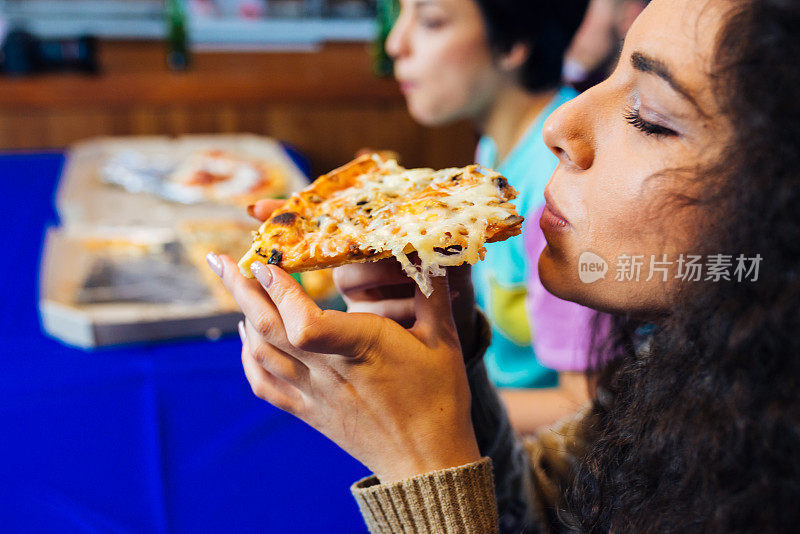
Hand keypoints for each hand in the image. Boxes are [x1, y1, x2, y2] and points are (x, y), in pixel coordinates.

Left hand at [208, 253, 480, 482]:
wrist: (427, 462)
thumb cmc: (439, 398)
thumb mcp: (444, 339)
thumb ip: (431, 291)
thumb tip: (430, 246)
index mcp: (360, 349)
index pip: (304, 323)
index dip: (280, 292)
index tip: (266, 262)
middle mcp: (327, 372)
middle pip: (268, 328)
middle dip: (240, 289)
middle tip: (221, 259)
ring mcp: (313, 394)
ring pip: (261, 353)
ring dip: (242, 315)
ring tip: (235, 285)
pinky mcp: (309, 412)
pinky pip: (264, 385)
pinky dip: (247, 357)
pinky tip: (245, 337)